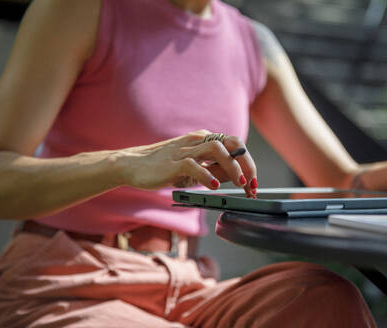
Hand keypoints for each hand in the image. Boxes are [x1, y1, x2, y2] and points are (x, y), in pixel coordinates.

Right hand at [116, 130, 256, 196]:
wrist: (133, 166)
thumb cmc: (164, 168)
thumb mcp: (195, 169)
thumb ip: (215, 170)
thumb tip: (238, 176)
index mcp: (204, 140)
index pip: (235, 146)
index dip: (249, 163)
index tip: (254, 183)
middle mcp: (198, 140)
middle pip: (232, 143)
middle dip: (247, 163)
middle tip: (252, 184)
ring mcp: (185, 149)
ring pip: (216, 149)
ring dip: (232, 166)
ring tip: (240, 183)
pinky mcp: (173, 162)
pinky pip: (194, 165)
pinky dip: (207, 175)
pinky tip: (213, 186)